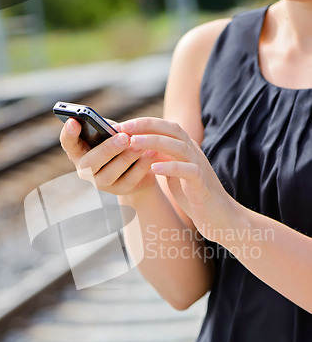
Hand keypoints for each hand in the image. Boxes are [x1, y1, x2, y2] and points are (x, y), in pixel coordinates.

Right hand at [59, 118, 161, 195]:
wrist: (137, 168)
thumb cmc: (120, 143)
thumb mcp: (112, 133)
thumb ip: (109, 129)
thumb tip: (117, 130)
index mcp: (79, 151)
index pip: (68, 143)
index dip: (68, 133)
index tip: (74, 121)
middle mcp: (85, 170)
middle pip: (91, 162)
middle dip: (108, 149)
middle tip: (124, 137)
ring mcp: (101, 183)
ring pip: (110, 173)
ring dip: (126, 158)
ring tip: (140, 145)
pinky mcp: (120, 190)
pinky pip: (130, 179)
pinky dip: (141, 166)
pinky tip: (150, 154)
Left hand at [121, 117, 235, 240]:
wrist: (220, 217)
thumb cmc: (194, 195)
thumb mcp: (175, 173)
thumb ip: (162, 159)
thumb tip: (141, 148)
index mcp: (186, 149)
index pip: (165, 127)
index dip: (143, 123)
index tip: (121, 125)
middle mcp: (194, 152)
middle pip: (171, 129)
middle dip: (146, 126)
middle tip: (124, 127)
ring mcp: (200, 166)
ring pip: (178, 146)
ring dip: (155, 142)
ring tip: (133, 143)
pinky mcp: (202, 184)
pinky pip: (188, 170)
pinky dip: (171, 167)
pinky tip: (153, 168)